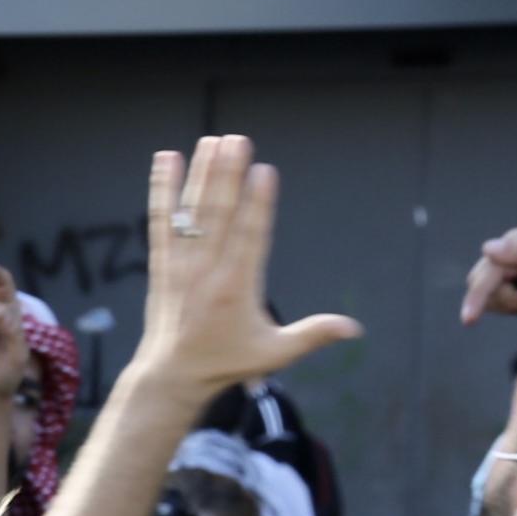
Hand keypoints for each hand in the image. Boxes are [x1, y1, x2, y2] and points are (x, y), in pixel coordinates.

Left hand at [130, 136, 359, 396]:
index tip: (264, 171)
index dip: (257, 203)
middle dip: (228, 176)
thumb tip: (355, 329)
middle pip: (219, 216)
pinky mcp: (162, 264)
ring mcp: (181, 266)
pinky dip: (163, 191)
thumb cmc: (227, 362)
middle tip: (237, 141)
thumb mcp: (276, 353)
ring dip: (200, 175)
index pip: (249, 237)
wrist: (173, 374)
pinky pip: (161, 222)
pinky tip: (166, 160)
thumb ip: (313, 335)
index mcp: (237, 288)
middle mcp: (206, 272)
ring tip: (211, 141)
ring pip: (191, 213)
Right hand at [458, 222, 516, 329]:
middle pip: (481, 278)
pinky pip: (487, 298)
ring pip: (482, 291)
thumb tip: (489, 247)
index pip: (490, 265)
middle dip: (508, 298)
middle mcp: (514, 248)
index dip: (495, 290)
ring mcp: (510, 266)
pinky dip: (507, 308)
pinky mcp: (508, 284)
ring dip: (509, 304)